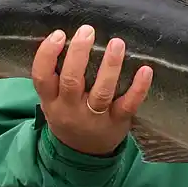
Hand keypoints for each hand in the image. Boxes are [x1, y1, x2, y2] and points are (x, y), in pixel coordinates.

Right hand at [31, 25, 152, 155]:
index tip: (58, 34)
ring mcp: (95, 117)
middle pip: (72, 81)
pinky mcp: (117, 121)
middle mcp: (71, 110)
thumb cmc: (68, 115)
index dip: (47, 55)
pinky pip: (128, 104)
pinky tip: (145, 70)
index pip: (42, 77)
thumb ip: (55, 75)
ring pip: (102, 92)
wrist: (82, 155)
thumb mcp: (52, 101)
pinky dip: (138, 88)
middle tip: (87, 31)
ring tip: (117, 43)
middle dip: (79, 54)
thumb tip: (62, 36)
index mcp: (52, 101)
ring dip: (110, 66)